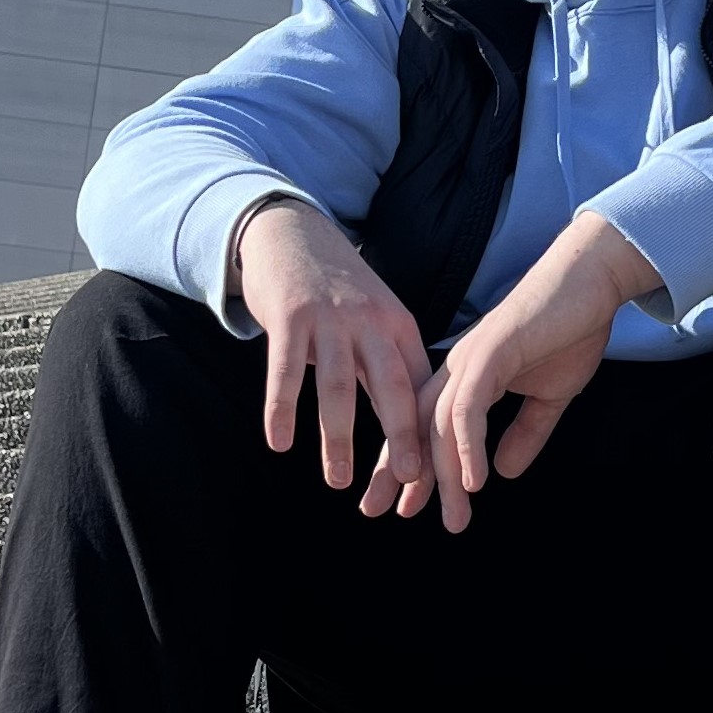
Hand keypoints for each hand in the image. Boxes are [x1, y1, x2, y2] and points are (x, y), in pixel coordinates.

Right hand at [233, 198, 435, 505]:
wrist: (291, 232)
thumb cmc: (337, 290)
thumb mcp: (375, 319)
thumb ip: (389, 366)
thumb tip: (412, 428)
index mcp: (398, 327)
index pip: (419, 387)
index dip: (427, 432)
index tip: (433, 474)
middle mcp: (370, 322)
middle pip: (393, 387)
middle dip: (403, 436)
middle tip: (410, 480)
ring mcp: (330, 318)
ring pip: (339, 387)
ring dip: (338, 438)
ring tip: (338, 481)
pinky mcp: (290, 315)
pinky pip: (286, 371)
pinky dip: (282, 408)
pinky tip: (279, 443)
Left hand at [418, 212, 661, 532]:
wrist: (592, 281)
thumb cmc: (571, 330)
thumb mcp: (548, 397)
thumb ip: (525, 433)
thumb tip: (505, 472)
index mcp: (465, 377)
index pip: (426, 428)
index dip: (411, 468)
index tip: (401, 507)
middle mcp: (458, 369)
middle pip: (416, 428)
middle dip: (397, 474)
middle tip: (382, 513)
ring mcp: (471, 359)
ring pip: (441, 425)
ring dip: (443, 476)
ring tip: (454, 517)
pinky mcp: (492, 352)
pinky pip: (469, 407)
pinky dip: (468, 446)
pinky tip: (473, 481)